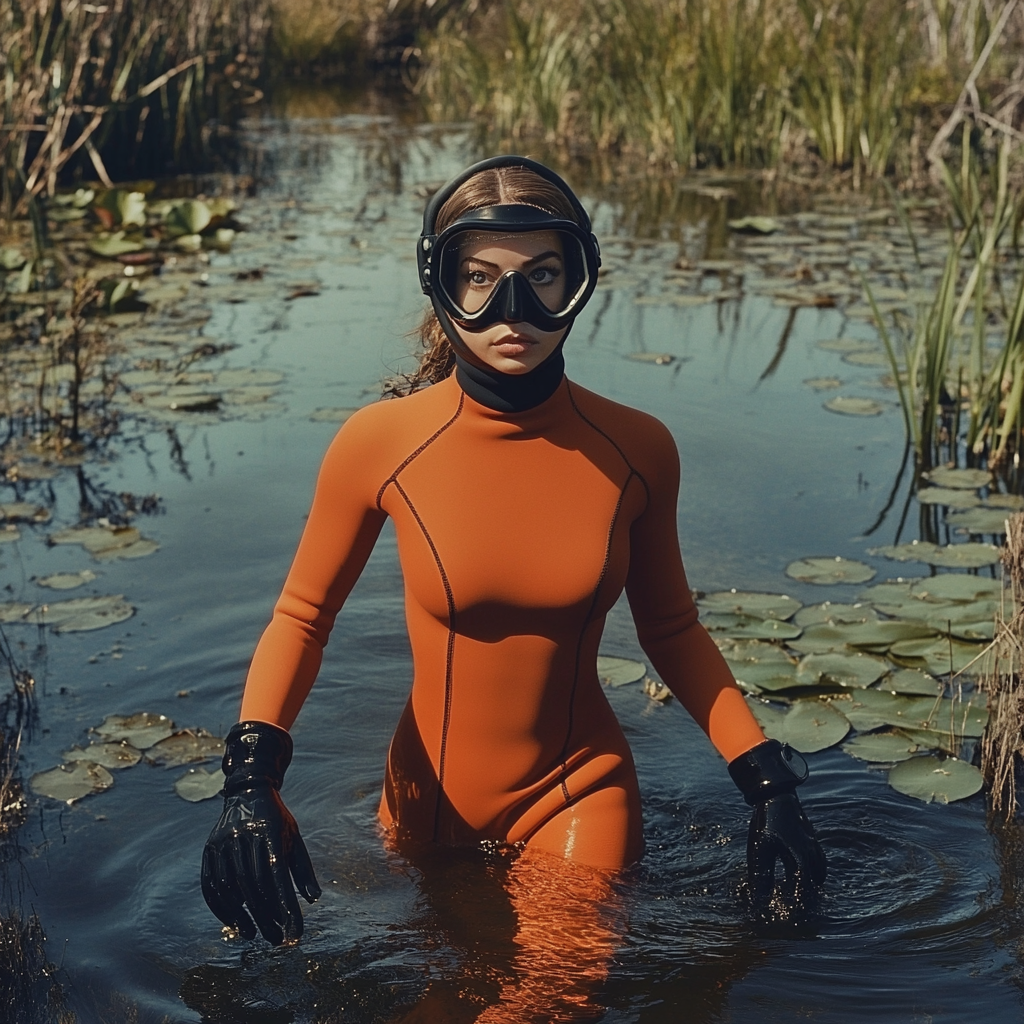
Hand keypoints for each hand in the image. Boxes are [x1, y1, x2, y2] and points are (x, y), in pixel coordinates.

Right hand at [201, 781, 320, 944]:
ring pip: (231, 887)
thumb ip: (303, 869)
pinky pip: (211, 884)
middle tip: (276, 939)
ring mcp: (223, 842)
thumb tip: (313, 899)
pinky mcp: (209, 849)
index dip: (285, 906)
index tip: (294, 930)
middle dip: (266, 915)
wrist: (248, 791)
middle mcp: (243, 835)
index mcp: (269, 830)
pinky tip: (235, 923)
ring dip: (243, 916)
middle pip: (254, 884)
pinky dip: (222, 908)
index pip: (278, 875)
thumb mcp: (294, 838)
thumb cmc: (277, 820)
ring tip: (256, 934)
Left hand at [728, 739, 825, 920]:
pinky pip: (817, 860)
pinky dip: (813, 870)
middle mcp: (811, 855)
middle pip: (814, 885)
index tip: (793, 920)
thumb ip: (762, 878)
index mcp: (801, 861)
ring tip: (803, 894)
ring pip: (819, 872)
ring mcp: (813, 844)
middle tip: (800, 911)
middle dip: (807, 899)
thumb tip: (761, 903)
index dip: (798, 908)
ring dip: (811, 884)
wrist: (775, 793)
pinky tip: (803, 870)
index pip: (803, 893)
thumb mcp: (761, 852)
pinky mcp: (810, 836)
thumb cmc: (767, 823)